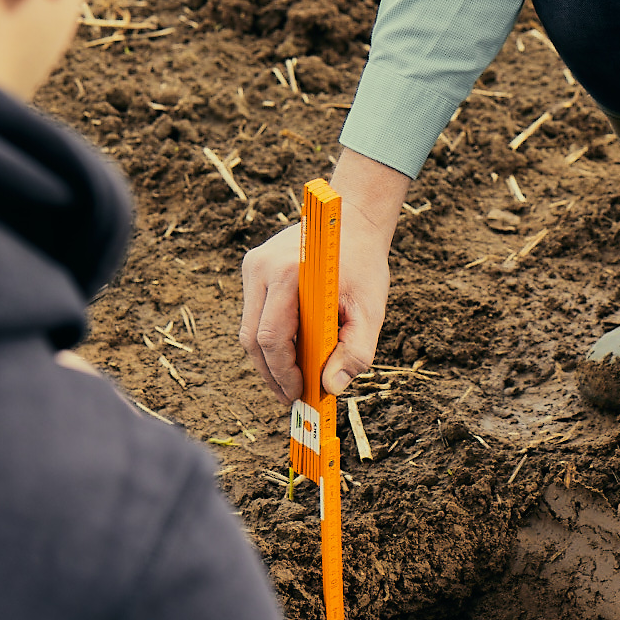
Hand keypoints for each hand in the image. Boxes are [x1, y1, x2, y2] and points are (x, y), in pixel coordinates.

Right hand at [240, 147, 407, 402]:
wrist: (353, 221)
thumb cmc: (364, 266)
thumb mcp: (370, 310)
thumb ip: (356, 351)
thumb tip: (331, 388)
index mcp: (287, 273)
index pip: (270, 337)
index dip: (282, 373)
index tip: (298, 396)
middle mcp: (261, 267)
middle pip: (252, 337)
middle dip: (271, 374)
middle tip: (292, 397)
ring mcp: (253, 265)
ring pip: (249, 328)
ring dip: (269, 358)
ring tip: (292, 381)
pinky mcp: (253, 268)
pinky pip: (255, 313)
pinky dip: (270, 338)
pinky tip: (291, 353)